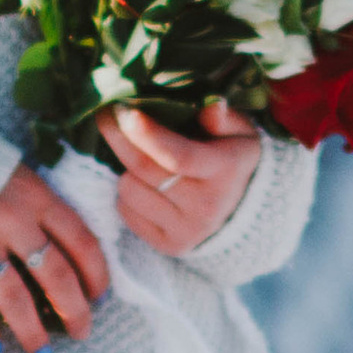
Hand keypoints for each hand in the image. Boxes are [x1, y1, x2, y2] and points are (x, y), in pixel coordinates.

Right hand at [0, 161, 109, 352]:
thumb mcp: (24, 178)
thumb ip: (47, 211)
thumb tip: (76, 256)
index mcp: (40, 199)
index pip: (82, 243)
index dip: (97, 275)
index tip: (102, 298)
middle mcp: (14, 220)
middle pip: (55, 275)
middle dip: (74, 310)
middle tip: (83, 333)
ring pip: (13, 295)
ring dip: (31, 329)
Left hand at [100, 99, 259, 254]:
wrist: (246, 211)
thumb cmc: (234, 159)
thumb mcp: (242, 132)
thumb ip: (225, 117)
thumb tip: (211, 107)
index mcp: (225, 171)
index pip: (178, 156)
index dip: (146, 134)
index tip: (122, 109)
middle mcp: (206, 205)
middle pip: (144, 170)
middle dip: (119, 138)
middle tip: (106, 115)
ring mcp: (187, 230)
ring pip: (129, 191)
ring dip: (125, 169)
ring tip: (138, 159)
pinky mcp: (170, 245)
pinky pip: (126, 213)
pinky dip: (127, 195)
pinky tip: (143, 185)